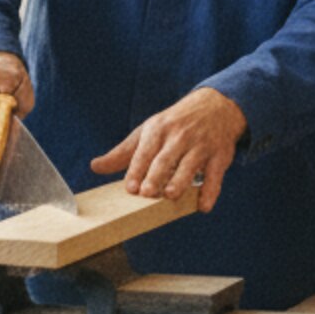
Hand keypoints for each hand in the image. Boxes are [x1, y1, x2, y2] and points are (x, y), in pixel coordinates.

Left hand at [91, 86, 245, 213]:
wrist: (215, 106)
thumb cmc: (174, 124)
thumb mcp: (148, 131)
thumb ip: (123, 152)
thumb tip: (95, 167)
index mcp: (158, 130)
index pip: (145, 151)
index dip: (137, 169)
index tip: (130, 187)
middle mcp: (179, 137)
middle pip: (166, 158)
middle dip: (156, 175)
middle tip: (147, 193)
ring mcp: (201, 146)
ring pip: (190, 165)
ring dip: (181, 180)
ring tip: (172, 195)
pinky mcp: (219, 156)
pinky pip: (215, 175)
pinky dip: (210, 191)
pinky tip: (203, 206)